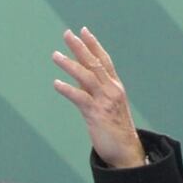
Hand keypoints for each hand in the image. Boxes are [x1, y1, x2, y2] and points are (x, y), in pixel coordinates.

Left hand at [52, 27, 145, 168]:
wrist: (127, 151)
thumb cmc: (116, 130)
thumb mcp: (108, 106)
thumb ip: (97, 92)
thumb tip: (81, 81)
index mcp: (115, 87)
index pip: (104, 60)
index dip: (94, 45)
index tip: (83, 31)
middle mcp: (112, 90)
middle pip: (94, 63)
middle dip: (80, 47)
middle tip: (67, 34)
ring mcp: (105, 101)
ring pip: (86, 76)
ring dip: (69, 64)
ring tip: (55, 55)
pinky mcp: (96, 114)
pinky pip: (80, 98)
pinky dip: (67, 89)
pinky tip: (56, 83)